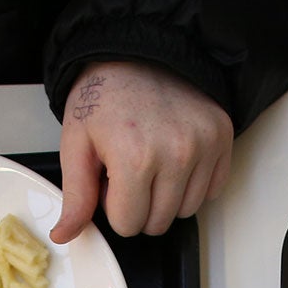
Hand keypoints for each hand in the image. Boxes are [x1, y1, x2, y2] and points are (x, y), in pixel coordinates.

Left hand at [51, 61, 232, 242]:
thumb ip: (76, 195)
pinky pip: (210, 190)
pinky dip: (192, 183)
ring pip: (186, 211)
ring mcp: (204, 146)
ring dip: (167, 197)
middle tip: (130, 170)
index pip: (129, 225)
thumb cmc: (105, 95)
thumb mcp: (76, 143)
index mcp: (135, 158)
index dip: (115, 207)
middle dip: (140, 205)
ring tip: (153, 162)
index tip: (111, 179)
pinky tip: (176, 159)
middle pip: (158, 223)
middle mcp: (176, 155)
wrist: (140, 51)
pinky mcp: (222, 138)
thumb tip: (65, 236)